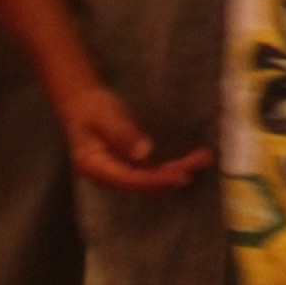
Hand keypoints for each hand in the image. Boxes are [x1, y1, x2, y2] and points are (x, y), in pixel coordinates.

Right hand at [54, 83, 210, 193]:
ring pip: (151, 178)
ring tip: (203, 159)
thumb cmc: (89, 108)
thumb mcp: (102, 117)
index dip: (155, 180)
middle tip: (200, 162)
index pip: (128, 179)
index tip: (180, 177)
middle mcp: (108, 175)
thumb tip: (144, 152)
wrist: (82, 102)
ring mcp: (120, 171)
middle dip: (173, 176)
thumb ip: (121, 133)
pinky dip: (173, 166)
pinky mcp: (131, 164)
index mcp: (94, 167)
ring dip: (177, 171)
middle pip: (143, 182)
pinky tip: (192, 159)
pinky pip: (153, 170)